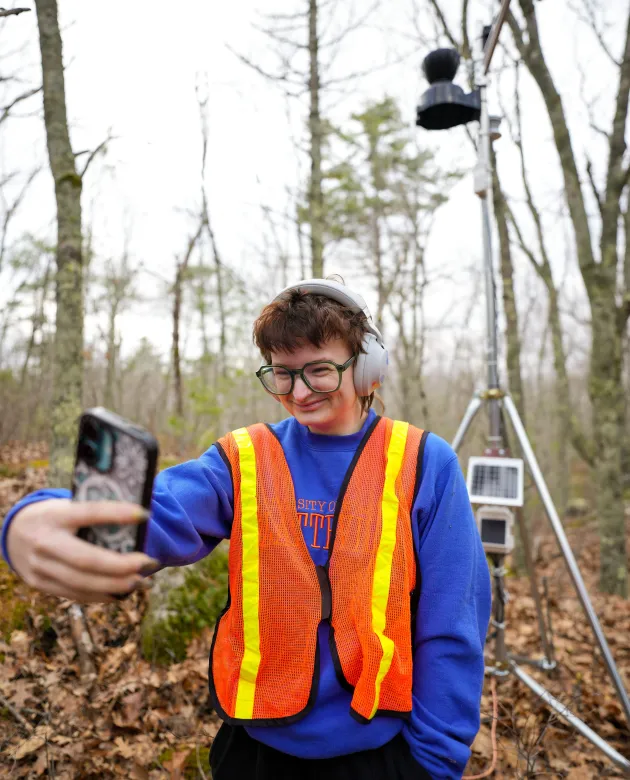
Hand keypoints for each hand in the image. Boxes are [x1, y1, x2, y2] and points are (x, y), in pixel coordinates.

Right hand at [6, 499, 159, 602]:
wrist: (14, 533)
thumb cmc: (55, 516)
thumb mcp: (67, 506)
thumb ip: (93, 514)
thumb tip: (139, 521)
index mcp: (55, 515)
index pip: (90, 512)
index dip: (117, 513)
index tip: (145, 515)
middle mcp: (44, 542)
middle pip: (86, 559)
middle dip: (120, 565)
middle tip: (148, 563)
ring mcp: (39, 567)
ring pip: (82, 583)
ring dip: (116, 586)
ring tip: (142, 582)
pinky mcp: (40, 584)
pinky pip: (75, 594)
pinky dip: (102, 595)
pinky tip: (123, 592)